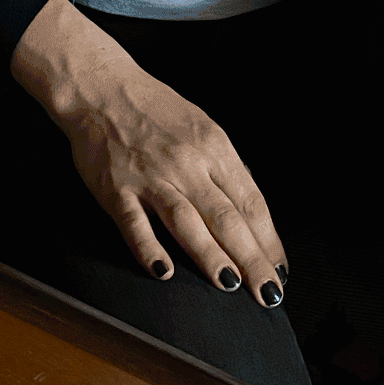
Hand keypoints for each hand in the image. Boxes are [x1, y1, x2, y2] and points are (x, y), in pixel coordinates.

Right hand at [10, 0, 287, 304]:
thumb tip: (252, 213)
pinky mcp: (117, 189)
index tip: (280, 270)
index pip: (251, 202)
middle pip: (228, 218)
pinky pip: (135, 223)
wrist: (103, 89)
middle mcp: (188, 164)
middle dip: (253, 260)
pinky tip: (163, 272)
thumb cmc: (157, 111)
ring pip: (188, 222)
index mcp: (215, 149)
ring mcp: (152, 178)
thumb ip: (226, 169)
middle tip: (269, 294)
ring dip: (211, 256)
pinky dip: (149, 248)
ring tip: (230, 284)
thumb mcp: (204, 129)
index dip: (268, 240)